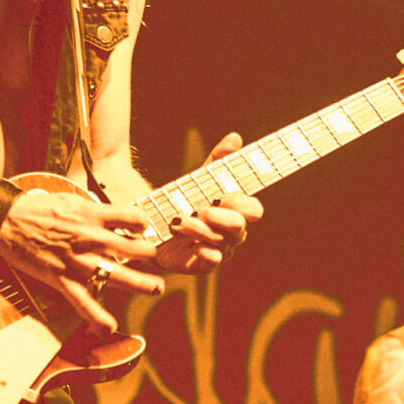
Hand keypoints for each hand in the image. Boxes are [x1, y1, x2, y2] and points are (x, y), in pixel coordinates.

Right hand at [0, 185, 165, 333]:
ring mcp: (77, 260)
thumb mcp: (72, 200)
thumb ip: (95, 211)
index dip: (144, 224)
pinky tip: (109, 327)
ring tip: (156, 287)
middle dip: (150, 254)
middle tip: (156, 259)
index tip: (143, 229)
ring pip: (117, 274)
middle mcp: (90, 238)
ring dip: (141, 283)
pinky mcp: (62, 278)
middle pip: (133, 248)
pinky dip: (96, 317)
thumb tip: (115, 218)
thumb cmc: (38, 208)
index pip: (134, 218)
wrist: (6, 220)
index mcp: (93, 215)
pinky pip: (83, 301)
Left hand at [148, 132, 262, 276]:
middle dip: (223, 218)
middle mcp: (230, 233)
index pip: (252, 210)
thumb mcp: (198, 178)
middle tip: (204, 210)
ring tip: (179, 222)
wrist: (150, 223)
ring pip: (222, 244)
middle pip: (240, 228)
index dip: (243, 205)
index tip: (225, 196)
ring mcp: (217, 249)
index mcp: (235, 212)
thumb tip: (234, 138)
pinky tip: (194, 247)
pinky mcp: (199, 265)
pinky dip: (206, 254)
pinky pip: (212, 264)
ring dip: (202, 231)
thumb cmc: (182, 200)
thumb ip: (217, 161)